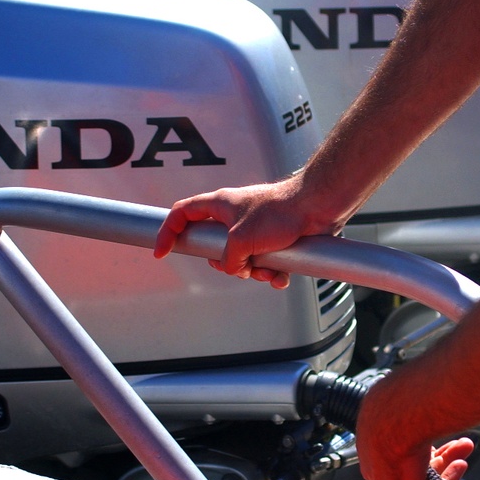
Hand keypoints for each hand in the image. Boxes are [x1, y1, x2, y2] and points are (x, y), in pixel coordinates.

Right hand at [153, 175, 340, 286]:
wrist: (317, 207)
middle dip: (228, 265)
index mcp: (219, 205)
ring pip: (242, 259)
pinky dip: (271, 271)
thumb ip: (228, 259)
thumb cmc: (280, 211)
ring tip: (269, 268)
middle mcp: (234, 216)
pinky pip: (264, 262)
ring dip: (254, 271)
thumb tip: (234, 269)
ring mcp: (254, 228)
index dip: (168, 233)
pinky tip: (282, 274)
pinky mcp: (273, 239)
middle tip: (239, 266)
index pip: (181, 215)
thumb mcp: (241, 240)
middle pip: (214, 247)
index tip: (161, 252)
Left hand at [355, 375, 472, 479]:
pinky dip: (447, 479)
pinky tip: (460, 464)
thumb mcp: (396, 394)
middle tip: (459, 443)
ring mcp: (386, 477)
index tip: (436, 431)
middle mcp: (375, 458)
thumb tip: (416, 389)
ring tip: (466, 448)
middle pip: (411, 463)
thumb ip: (404, 403)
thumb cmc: (399, 398)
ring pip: (421, 476)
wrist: (399, 412)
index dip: (420, 442)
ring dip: (447, 463)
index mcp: (370, 434)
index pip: (396, 446)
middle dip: (439, 453)